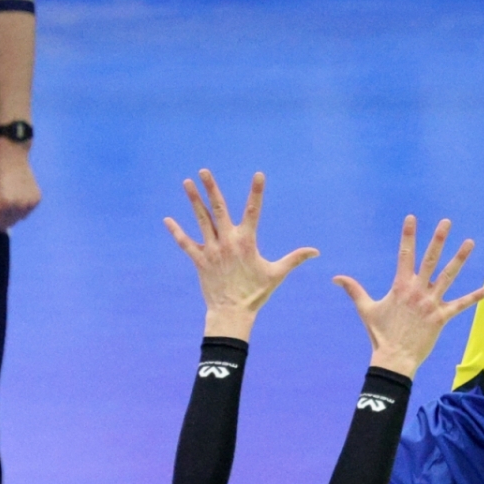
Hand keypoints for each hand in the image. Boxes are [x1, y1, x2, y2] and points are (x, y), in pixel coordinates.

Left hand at [0, 139, 40, 234]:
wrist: (12, 153)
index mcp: (4, 203)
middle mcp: (19, 205)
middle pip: (7, 224)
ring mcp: (30, 203)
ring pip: (18, 219)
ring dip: (10, 214)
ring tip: (6, 199)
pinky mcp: (37, 199)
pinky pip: (26, 212)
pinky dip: (19, 209)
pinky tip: (16, 196)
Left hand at [164, 169, 318, 338]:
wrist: (232, 312)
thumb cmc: (256, 293)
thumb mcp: (277, 274)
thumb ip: (295, 259)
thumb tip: (316, 252)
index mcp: (247, 242)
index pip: (253, 211)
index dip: (257, 192)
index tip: (259, 175)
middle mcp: (228, 242)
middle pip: (218, 209)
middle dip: (211, 188)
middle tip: (204, 171)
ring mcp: (212, 250)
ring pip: (202, 220)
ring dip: (194, 201)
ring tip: (187, 182)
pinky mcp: (200, 260)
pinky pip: (186, 243)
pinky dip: (176, 232)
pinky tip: (168, 220)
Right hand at [335, 215, 483, 378]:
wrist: (394, 359)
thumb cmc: (380, 334)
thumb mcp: (365, 309)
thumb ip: (354, 290)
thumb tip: (336, 277)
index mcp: (400, 286)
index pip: (404, 254)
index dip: (408, 235)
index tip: (412, 218)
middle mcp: (417, 291)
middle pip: (430, 259)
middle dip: (438, 239)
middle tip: (446, 222)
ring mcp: (431, 303)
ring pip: (448, 276)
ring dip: (460, 258)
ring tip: (470, 242)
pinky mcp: (441, 317)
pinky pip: (461, 305)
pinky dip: (474, 297)